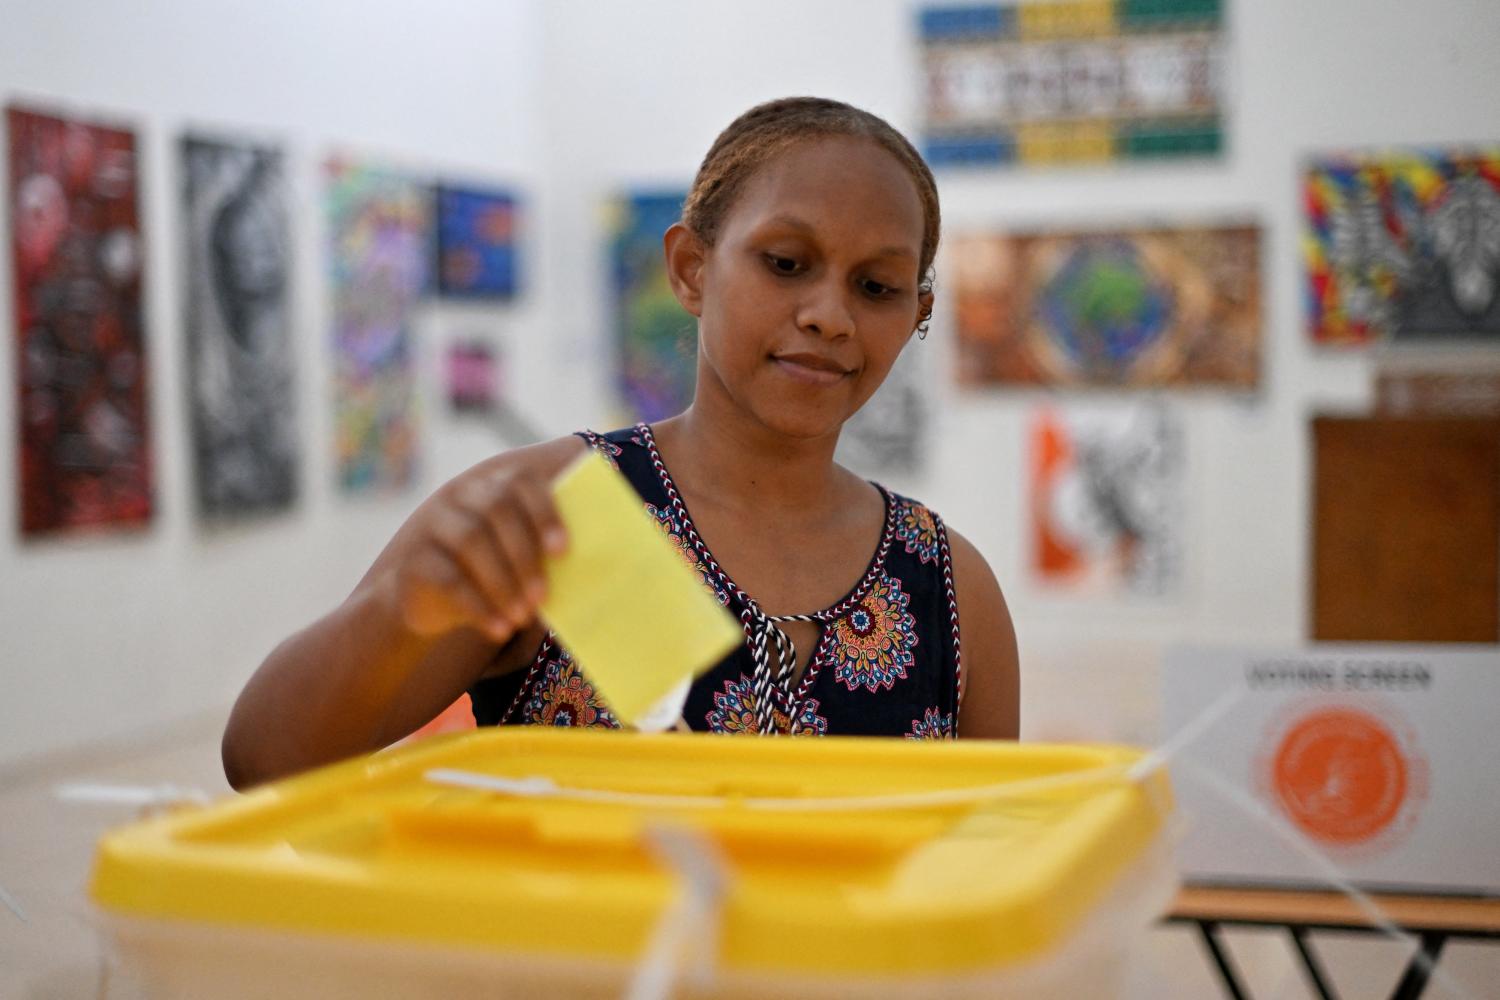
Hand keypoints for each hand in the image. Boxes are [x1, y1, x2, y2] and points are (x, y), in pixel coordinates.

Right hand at [385, 466, 567, 644]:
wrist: (428, 599)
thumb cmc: (489, 575)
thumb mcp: (514, 560)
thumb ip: (541, 554)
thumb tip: (583, 574)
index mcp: (493, 487)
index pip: (520, 482)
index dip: (544, 512)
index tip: (562, 551)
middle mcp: (460, 496)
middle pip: (496, 509)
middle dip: (524, 555)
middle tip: (542, 596)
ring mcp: (433, 523)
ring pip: (471, 540)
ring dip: (503, 583)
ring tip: (522, 617)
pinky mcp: (413, 560)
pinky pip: (448, 579)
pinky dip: (479, 607)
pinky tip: (499, 629)